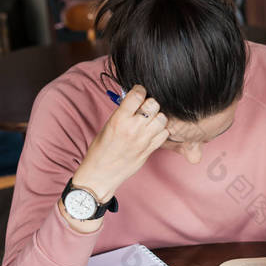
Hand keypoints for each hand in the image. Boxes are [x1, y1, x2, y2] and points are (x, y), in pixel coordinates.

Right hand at [72, 85, 169, 200]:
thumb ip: (123, 112)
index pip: (137, 95)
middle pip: (154, 105)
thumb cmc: (101, 149)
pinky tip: (153, 132)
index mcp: (119, 119)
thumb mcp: (108, 125)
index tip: (139, 92)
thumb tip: (136, 100)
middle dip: (150, 104)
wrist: (101, 174)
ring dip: (157, 117)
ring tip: (150, 121)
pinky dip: (161, 131)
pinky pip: (164, 134)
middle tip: (145, 108)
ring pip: (162, 119)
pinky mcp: (150, 150)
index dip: (140, 91)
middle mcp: (133, 128)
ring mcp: (144, 140)